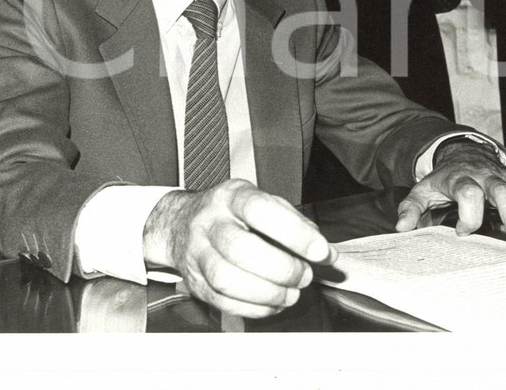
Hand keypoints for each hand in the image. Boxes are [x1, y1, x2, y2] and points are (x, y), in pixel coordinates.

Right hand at [142, 179, 336, 318]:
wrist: (179, 224)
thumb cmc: (231, 214)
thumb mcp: (263, 203)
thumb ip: (296, 224)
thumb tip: (326, 253)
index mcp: (231, 196)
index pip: (260, 210)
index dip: (293, 233)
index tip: (320, 251)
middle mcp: (209, 222)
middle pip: (241, 249)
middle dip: (282, 269)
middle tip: (304, 275)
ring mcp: (196, 252)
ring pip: (227, 279)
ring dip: (267, 293)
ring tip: (290, 293)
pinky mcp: (194, 282)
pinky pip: (222, 301)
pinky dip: (254, 309)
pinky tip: (271, 303)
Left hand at [395, 142, 505, 248]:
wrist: (463, 153)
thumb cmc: (444, 177)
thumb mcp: (423, 189)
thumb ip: (411, 207)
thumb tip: (402, 227)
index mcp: (462, 178)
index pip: (467, 192)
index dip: (467, 214)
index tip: (461, 232)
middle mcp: (487, 176)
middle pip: (502, 192)